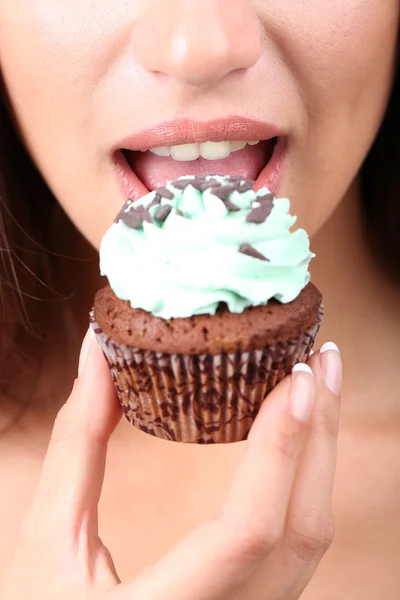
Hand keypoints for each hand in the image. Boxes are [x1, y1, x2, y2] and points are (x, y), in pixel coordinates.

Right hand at [0, 331, 341, 599]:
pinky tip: (298, 435)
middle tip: (321, 359)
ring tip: (318, 385)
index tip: (296, 377)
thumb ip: (77, 441)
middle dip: (320, 435)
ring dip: (320, 454)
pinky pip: (295, 541)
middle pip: (302, 531)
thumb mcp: (48, 536)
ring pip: (309, 539)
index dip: (280, 448)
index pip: (248, 530)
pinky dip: (305, 479)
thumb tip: (99, 353)